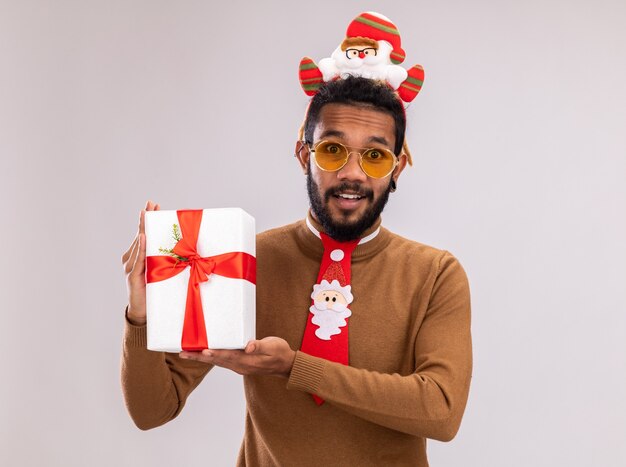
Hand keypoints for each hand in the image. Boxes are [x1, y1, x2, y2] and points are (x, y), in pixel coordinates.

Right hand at [121, 200, 159, 325]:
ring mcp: (130, 266)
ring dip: (144, 228)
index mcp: (139, 256)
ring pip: (138, 243)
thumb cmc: (155, 291)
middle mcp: (131, 258)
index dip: (148, 219)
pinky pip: (137, 260)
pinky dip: (140, 248)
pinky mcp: (132, 276)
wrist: (143, 312)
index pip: (145, 234)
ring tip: (146, 214)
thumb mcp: (163, 272)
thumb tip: (188, 249)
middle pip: (141, 234)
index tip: (154, 205)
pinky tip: (143, 237)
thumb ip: (168, 260)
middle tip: (151, 203)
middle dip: (146, 218)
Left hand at [179, 337, 296, 377]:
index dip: (215, 354)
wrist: (285, 364)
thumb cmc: (280, 352)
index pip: (227, 356)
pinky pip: (222, 361)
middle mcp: (240, 365)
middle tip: (182, 353)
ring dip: (201, 358)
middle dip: (199, 357)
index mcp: (247, 361)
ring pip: (217, 362)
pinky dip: (211, 357)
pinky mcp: (239, 364)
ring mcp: (239, 366)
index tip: (202, 351)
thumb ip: (259, 346)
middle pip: (216, 361)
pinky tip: (204, 353)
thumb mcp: (273, 347)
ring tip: (186, 354)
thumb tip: (248, 347)